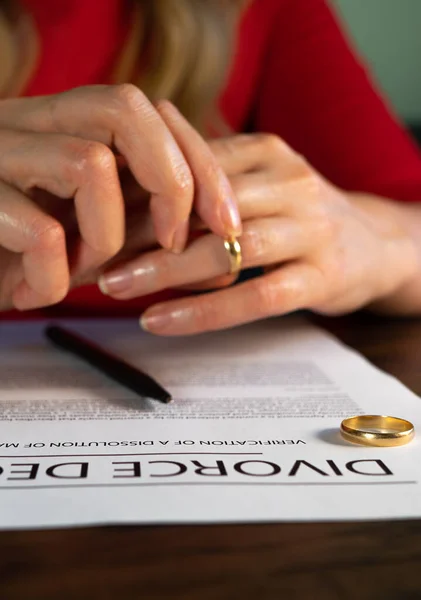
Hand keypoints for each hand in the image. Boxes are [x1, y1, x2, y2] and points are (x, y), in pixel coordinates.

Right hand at [0, 85, 240, 310]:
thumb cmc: (13, 252)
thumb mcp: (87, 234)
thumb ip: (142, 227)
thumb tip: (219, 248)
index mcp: (64, 126)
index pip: (152, 112)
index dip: (201, 164)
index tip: (226, 223)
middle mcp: (29, 124)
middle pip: (128, 108)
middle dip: (173, 182)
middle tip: (174, 242)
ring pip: (89, 164)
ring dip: (107, 237)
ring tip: (83, 273)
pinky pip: (39, 232)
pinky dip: (54, 277)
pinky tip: (35, 293)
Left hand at [99, 134, 417, 334]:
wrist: (375, 243)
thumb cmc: (297, 218)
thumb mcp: (256, 185)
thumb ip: (204, 189)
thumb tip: (122, 205)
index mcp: (265, 151)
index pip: (190, 166)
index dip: (135, 192)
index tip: (90, 216)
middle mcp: (290, 182)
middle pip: (204, 203)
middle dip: (140, 230)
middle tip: (90, 254)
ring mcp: (311, 229)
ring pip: (228, 247)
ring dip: (165, 269)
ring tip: (114, 286)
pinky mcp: (323, 276)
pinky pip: (256, 296)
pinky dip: (204, 311)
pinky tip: (159, 322)